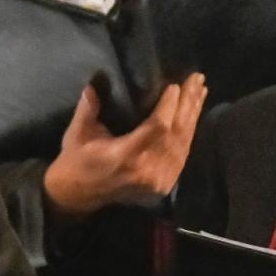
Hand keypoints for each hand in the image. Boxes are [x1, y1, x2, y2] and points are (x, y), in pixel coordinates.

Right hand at [43, 73, 207, 216]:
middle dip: (188, 104)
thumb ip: (88, 108)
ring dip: (193, 116)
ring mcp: (157, 181)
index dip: (169, 106)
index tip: (175, 86)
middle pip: (176, 134)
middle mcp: (146, 170)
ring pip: (183, 144)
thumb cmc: (76, 160)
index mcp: (125, 157)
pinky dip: (189, 134)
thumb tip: (95, 82)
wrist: (77, 195)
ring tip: (199, 92)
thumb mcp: (77, 133)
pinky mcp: (163, 185)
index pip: (157, 128)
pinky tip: (193, 116)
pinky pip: (182, 156)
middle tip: (196, 80)